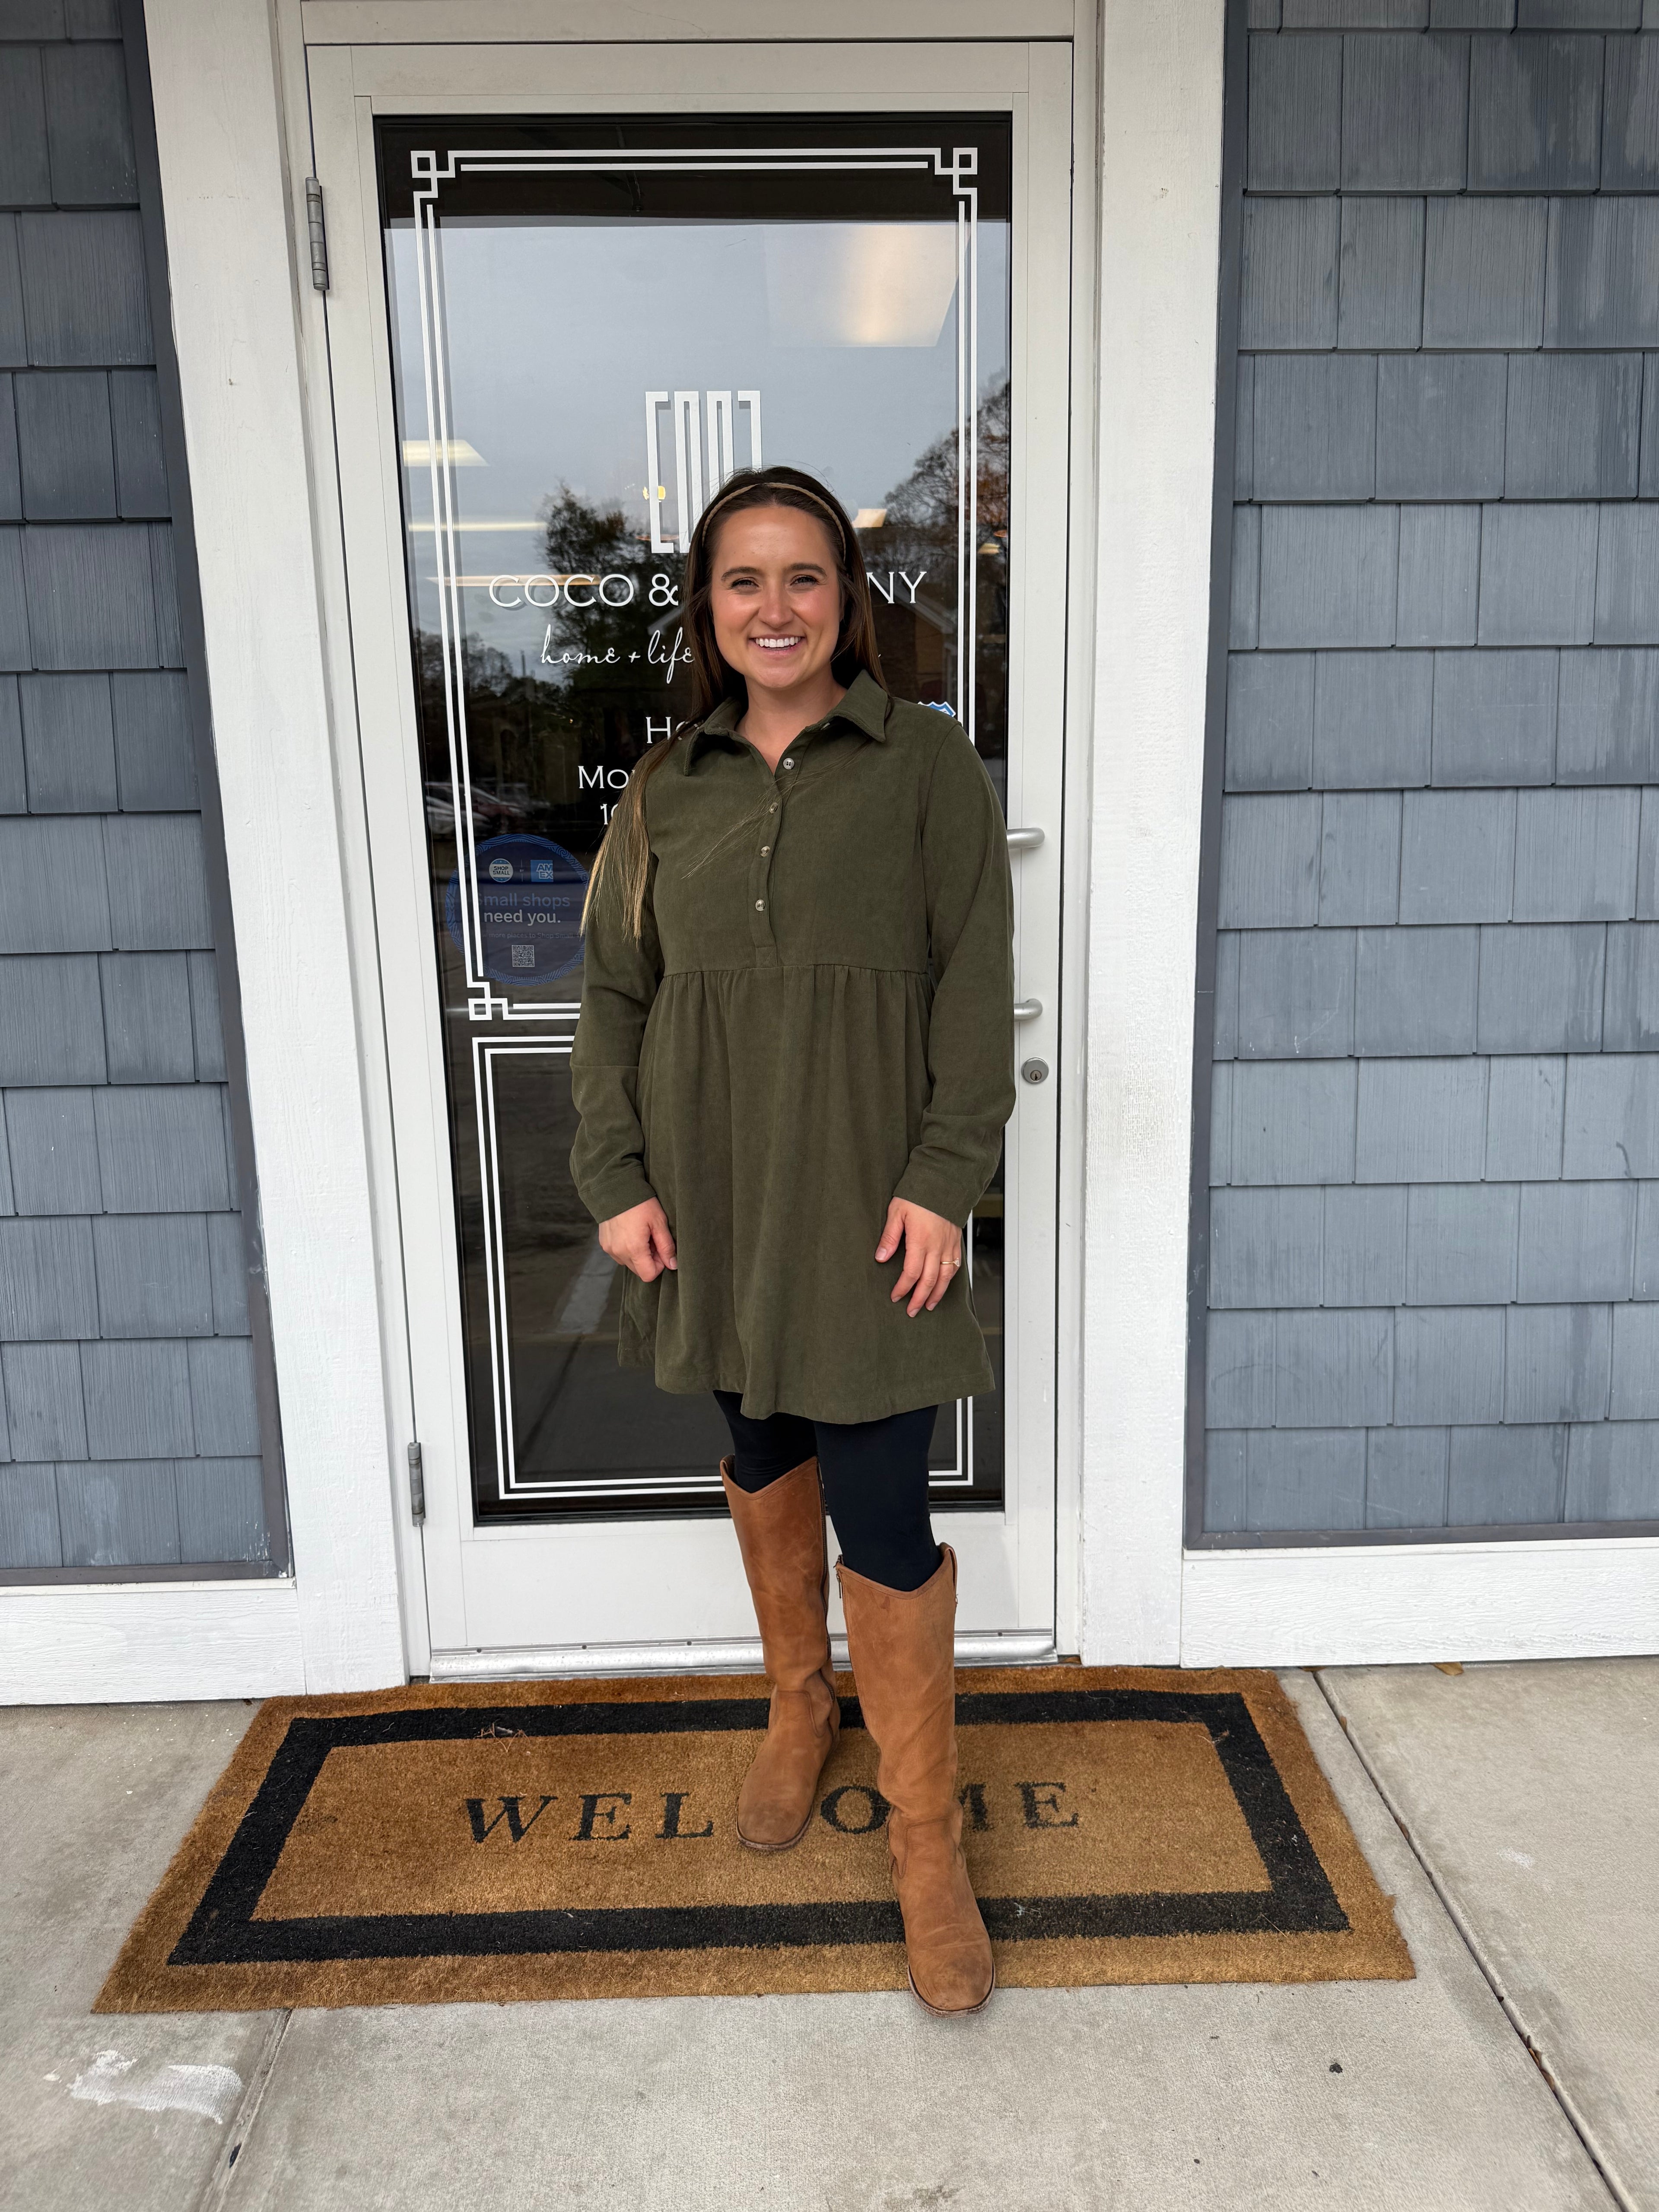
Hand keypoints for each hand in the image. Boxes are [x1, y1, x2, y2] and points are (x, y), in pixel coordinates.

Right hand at [599, 1196, 676, 1282]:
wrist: (615, 1188)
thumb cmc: (640, 1203)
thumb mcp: (659, 1222)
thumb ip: (666, 1246)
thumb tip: (673, 1264)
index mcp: (633, 1248)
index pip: (648, 1275)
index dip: (659, 1265)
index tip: (661, 1249)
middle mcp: (619, 1252)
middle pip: (639, 1271)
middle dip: (649, 1259)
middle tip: (652, 1239)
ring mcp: (610, 1249)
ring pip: (629, 1263)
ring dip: (638, 1254)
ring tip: (641, 1234)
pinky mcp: (605, 1244)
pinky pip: (619, 1255)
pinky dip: (627, 1249)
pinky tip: (630, 1232)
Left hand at [876, 1198, 962, 1317]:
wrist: (944, 1182)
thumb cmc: (919, 1195)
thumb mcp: (897, 1212)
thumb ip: (889, 1237)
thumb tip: (881, 1258)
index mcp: (920, 1241)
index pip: (911, 1273)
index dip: (903, 1288)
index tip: (895, 1296)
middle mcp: (937, 1247)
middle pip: (929, 1281)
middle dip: (920, 1299)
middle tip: (912, 1311)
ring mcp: (948, 1245)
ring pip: (945, 1277)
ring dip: (936, 1294)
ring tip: (929, 1305)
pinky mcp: (955, 1242)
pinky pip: (955, 1266)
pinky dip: (949, 1279)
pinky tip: (943, 1285)